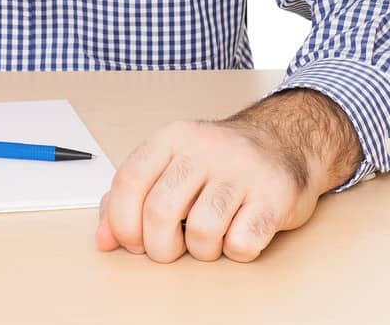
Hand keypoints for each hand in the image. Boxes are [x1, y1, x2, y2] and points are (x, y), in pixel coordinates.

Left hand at [95, 117, 322, 262]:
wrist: (285, 141)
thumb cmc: (220, 162)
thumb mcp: (170, 164)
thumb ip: (131, 198)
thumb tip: (104, 238)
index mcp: (173, 138)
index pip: (129, 181)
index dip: (122, 222)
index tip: (132, 241)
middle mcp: (206, 148)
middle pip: (160, 211)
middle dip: (159, 247)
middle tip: (169, 250)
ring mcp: (242, 170)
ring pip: (202, 231)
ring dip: (200, 251)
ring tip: (208, 239)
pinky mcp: (275, 194)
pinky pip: (242, 243)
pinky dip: (236, 251)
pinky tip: (238, 233)